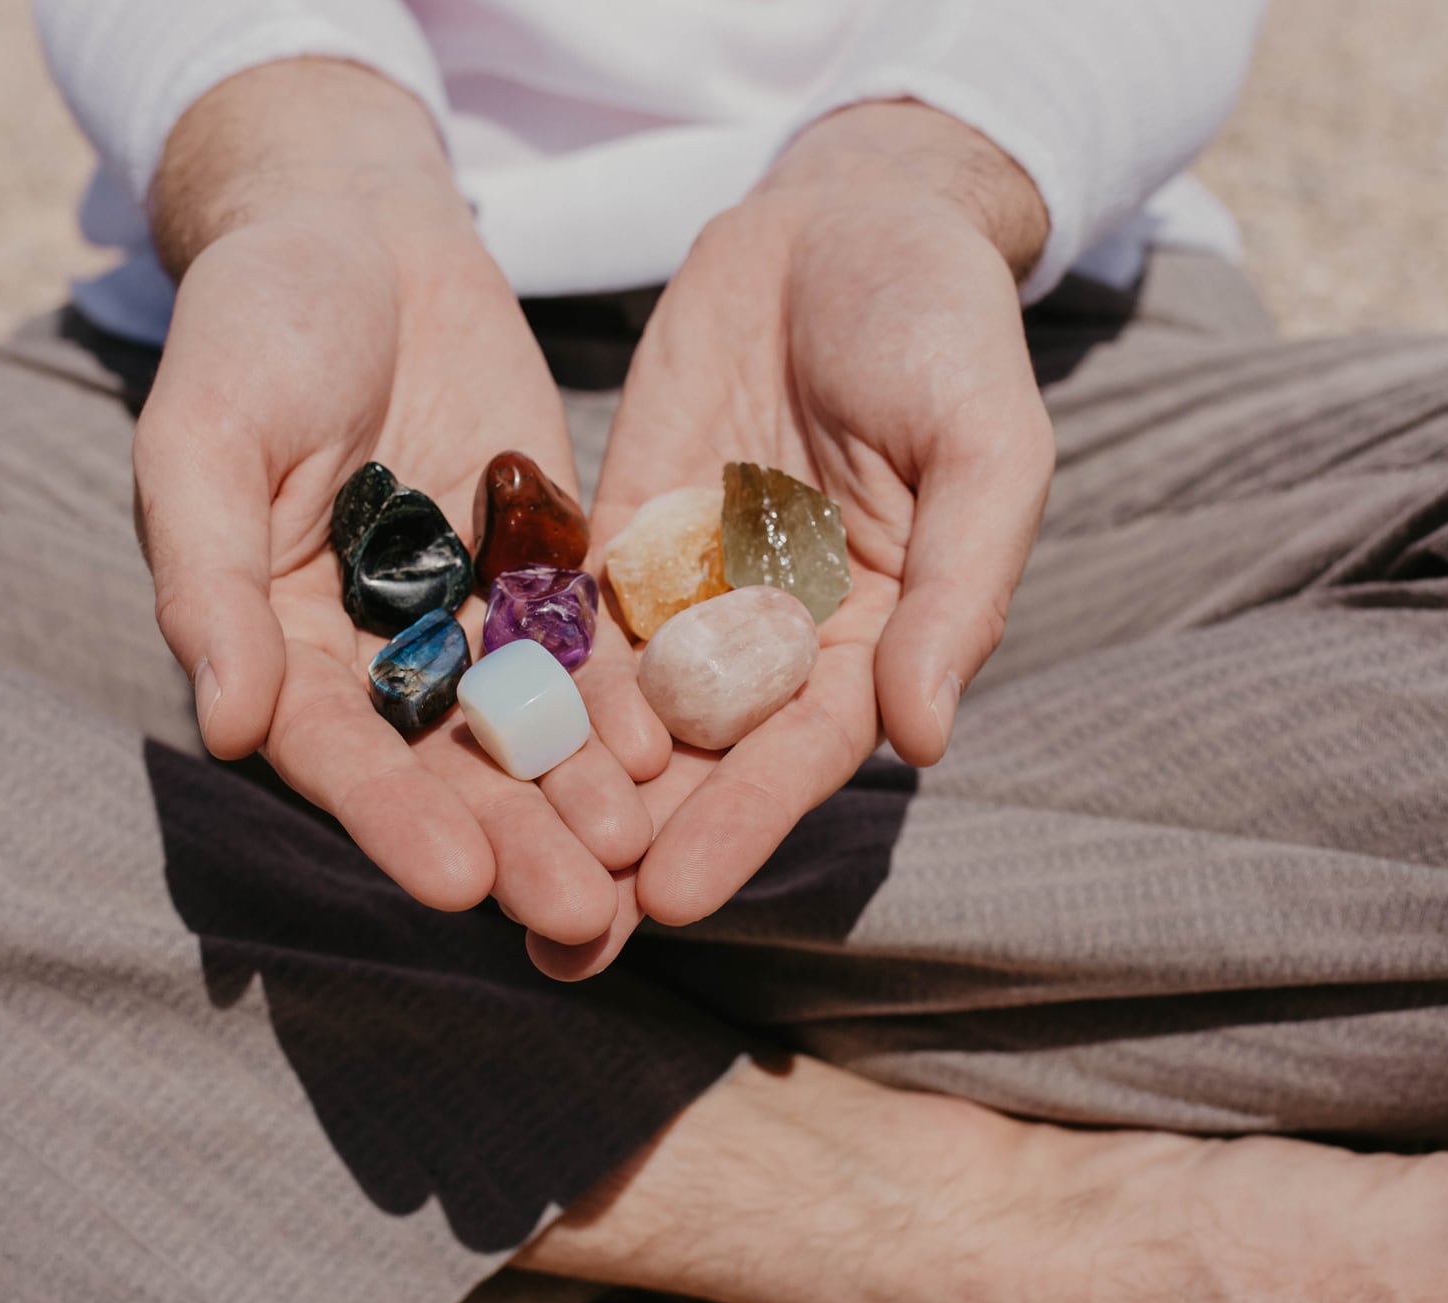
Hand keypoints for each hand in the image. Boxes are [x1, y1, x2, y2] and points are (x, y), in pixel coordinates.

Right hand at [134, 60, 647, 942]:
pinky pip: (587, 647)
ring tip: (636, 862)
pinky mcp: (539, 570)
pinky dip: (625, 703)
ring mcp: (462, 617)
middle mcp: (371, 656)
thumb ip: (208, 582)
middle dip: (512, 843)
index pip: (336, 753)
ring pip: (528, 728)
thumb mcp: (207, 436)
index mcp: (273, 644)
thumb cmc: (253, 325)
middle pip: (445, 768)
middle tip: (580, 915)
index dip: (393, 818)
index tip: (457, 882)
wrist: (358, 230)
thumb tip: (223, 728)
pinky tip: (675, 756)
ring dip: (578, 798)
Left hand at [531, 101, 1055, 970]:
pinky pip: (568, 616)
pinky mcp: (622, 535)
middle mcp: (775, 639)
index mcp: (873, 639)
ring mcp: (692, 590)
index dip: (740, 826)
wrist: (851, 216)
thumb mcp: (986, 449)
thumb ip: (960, 592)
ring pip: (619, 711)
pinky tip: (461, 740)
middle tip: (560, 940)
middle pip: (697, 764)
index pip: (798, 757)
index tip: (671, 899)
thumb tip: (924, 739)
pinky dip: (525, 679)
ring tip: (491, 877)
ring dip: (562, 797)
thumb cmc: (945, 331)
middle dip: (633, 851)